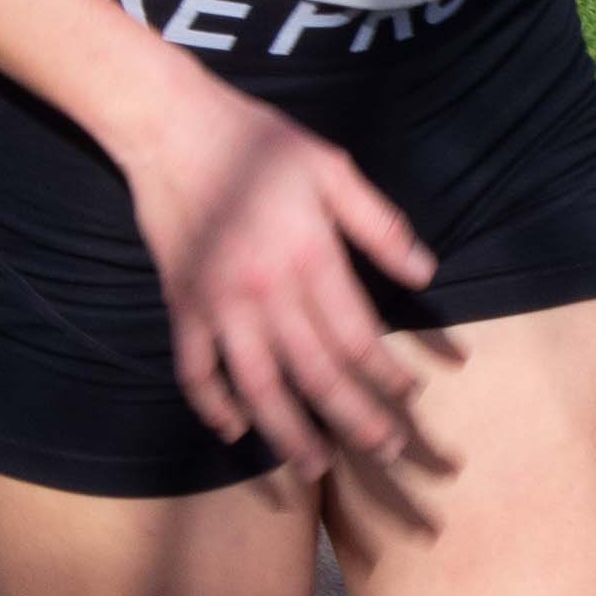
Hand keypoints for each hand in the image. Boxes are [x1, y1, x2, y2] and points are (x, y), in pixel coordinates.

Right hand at [123, 75, 440, 477]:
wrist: (171, 126)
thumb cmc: (259, 142)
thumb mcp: (331, 167)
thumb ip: (378, 223)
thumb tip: (424, 274)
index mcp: (310, 257)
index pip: (358, 336)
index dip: (388, 373)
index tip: (412, 396)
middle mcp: (266, 292)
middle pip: (317, 374)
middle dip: (355, 420)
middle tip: (386, 453)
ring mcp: (219, 305)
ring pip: (258, 387)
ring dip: (288, 434)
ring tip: (314, 469)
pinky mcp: (182, 306)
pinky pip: (195, 370)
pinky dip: (212, 405)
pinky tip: (233, 430)